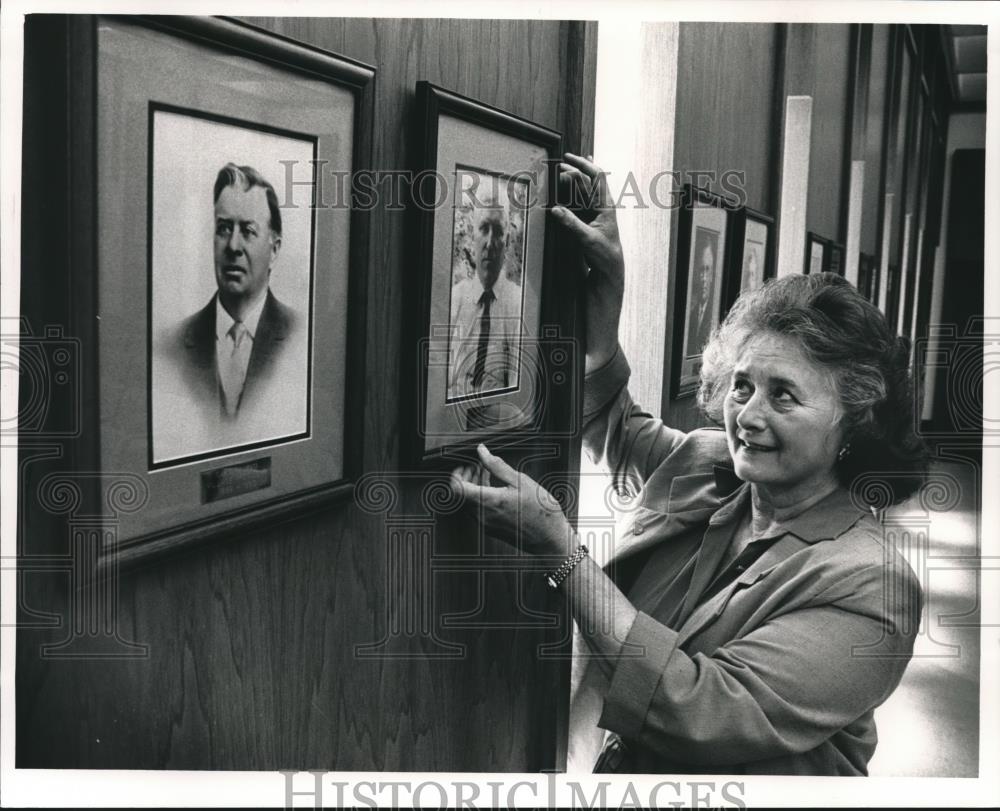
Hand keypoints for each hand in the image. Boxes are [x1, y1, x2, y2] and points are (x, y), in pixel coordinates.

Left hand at [450, 444, 573, 557]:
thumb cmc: (541, 511)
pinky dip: (480, 497)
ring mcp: (485, 524)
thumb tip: (482, 451)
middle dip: (466, 477)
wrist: (551, 539)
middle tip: (476, 466)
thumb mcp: (521, 481)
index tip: (465, 465)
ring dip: (474, 487)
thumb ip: (497, 466)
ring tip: (487, 474)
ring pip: (469, 503)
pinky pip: (477, 510)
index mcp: (488, 502)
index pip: (457, 489)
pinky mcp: (491, 529)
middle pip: (461, 495)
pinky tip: (494, 488)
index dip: (456, 474)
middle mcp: (482, 515)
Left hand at [552, 153, 623, 371]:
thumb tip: (549, 223)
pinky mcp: (607, 268)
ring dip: (585, 190)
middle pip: (604, 197)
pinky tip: (557, 213)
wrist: (599, 335)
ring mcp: (612, 254)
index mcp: (601, 238)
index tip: (571, 161)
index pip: (598, 199)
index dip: (588, 178)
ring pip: (602, 213)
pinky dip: (574, 226)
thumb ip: (567, 245)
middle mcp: (610, 241)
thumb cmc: (584, 305)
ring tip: (566, 173)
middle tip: (567, 160)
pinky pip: (590, 242)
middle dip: (587, 174)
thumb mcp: (571, 268)